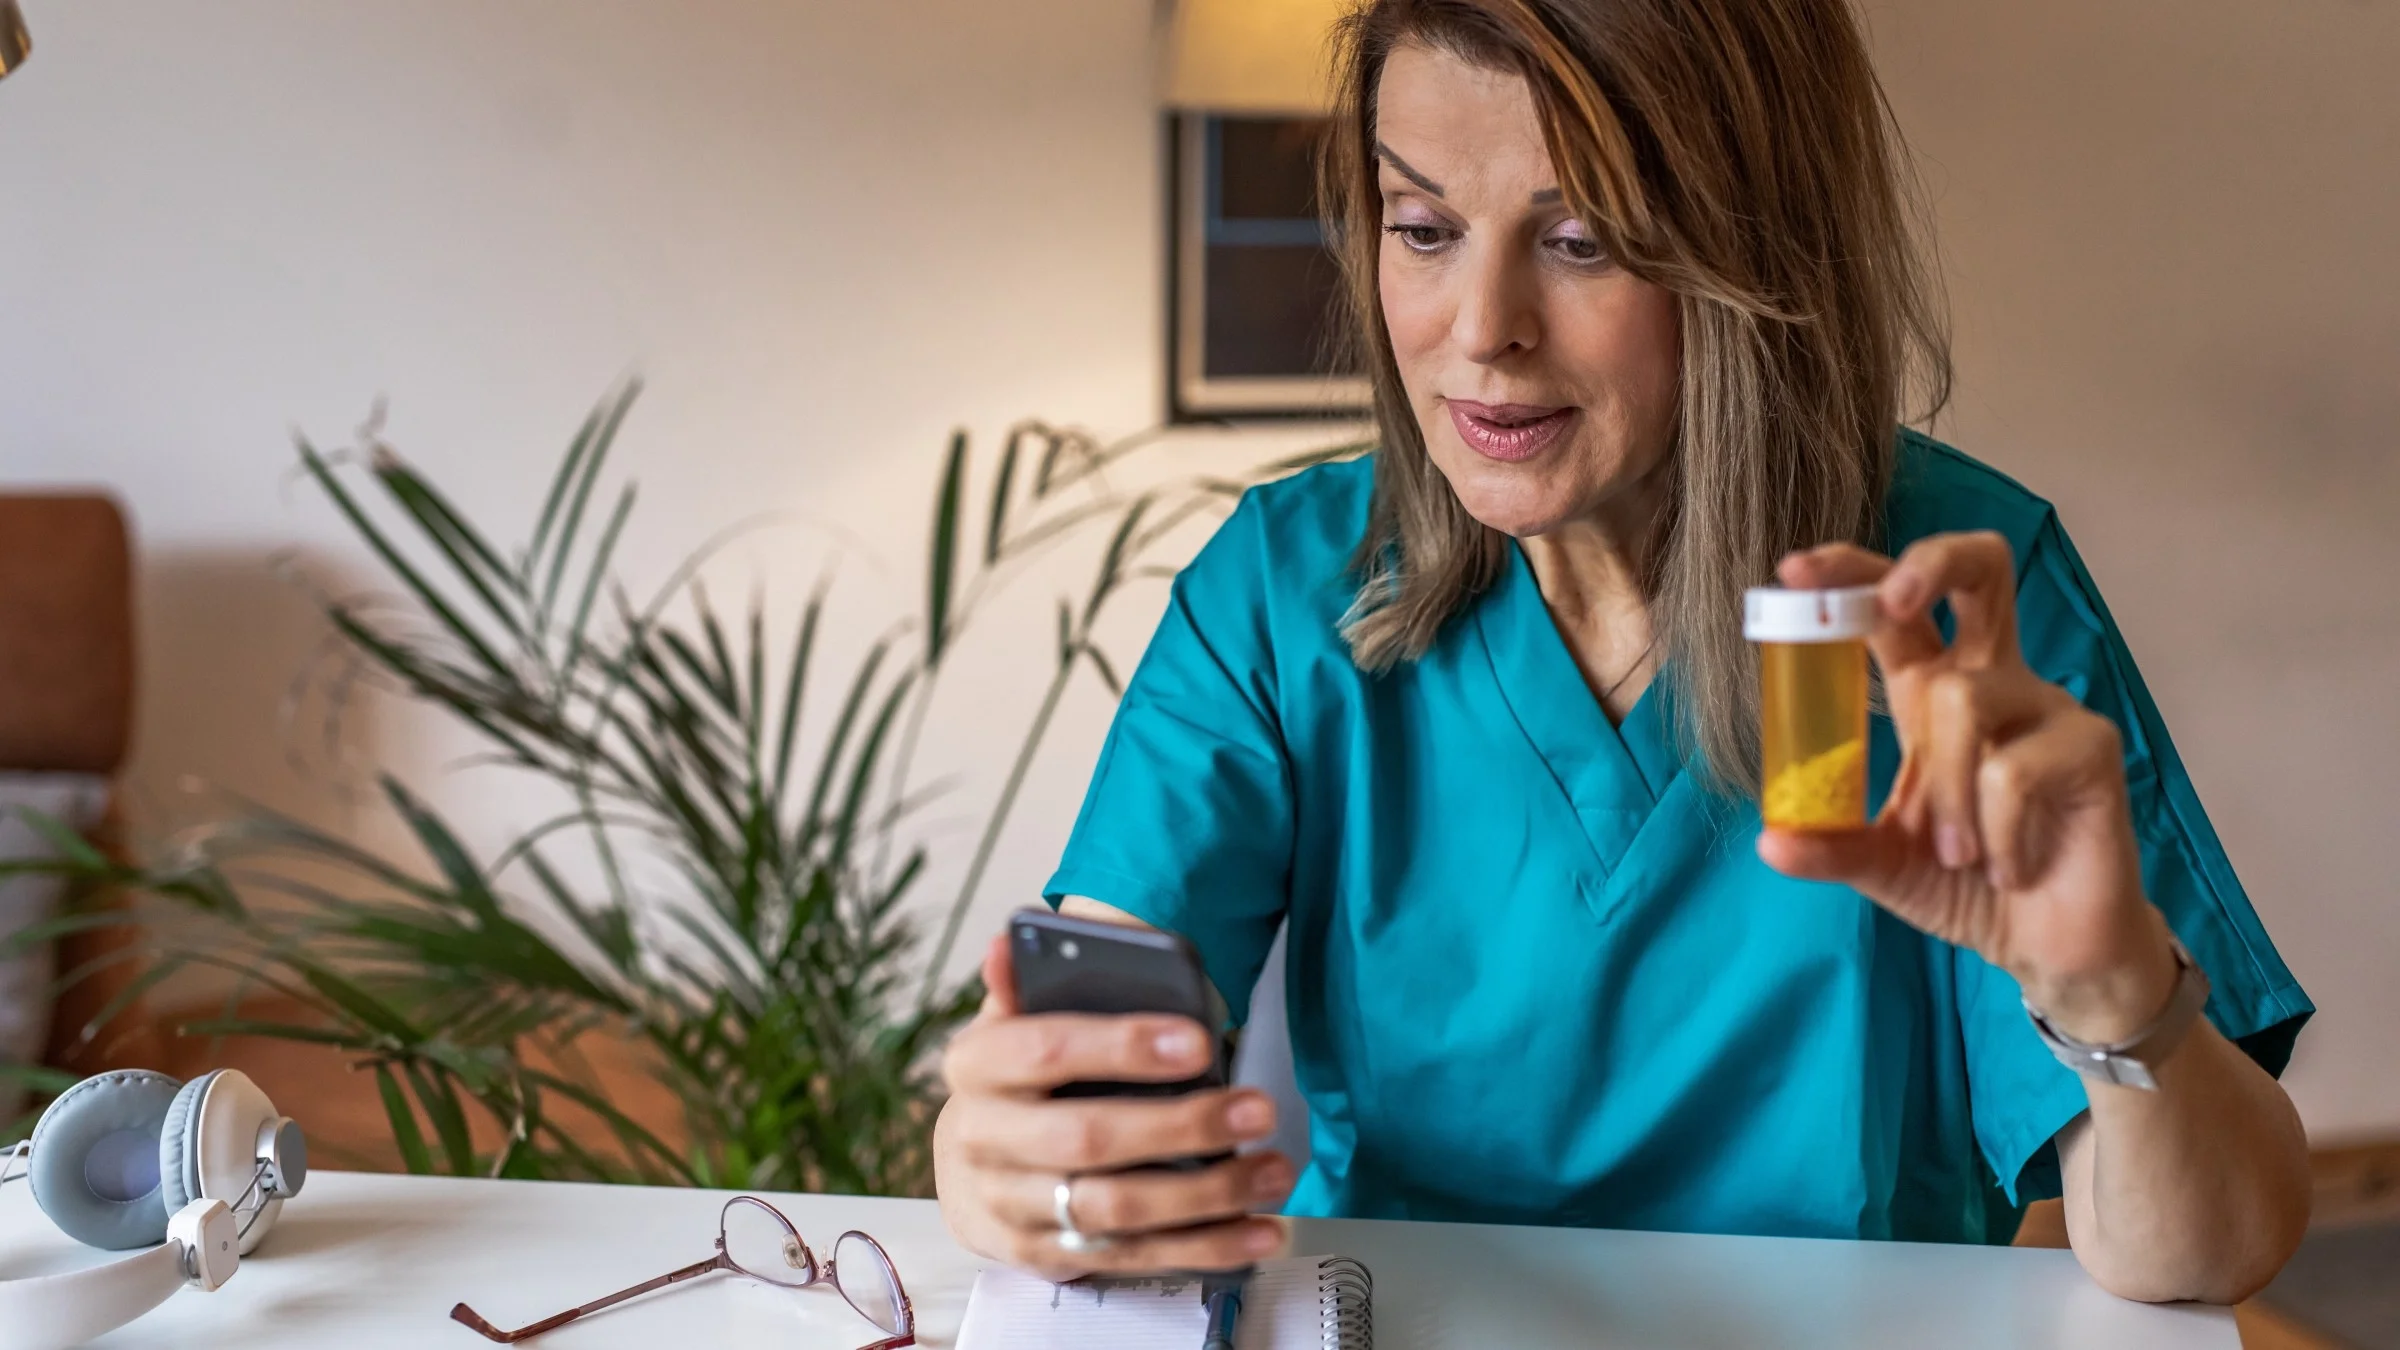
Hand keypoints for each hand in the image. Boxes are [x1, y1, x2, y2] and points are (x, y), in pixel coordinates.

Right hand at [932, 933, 1294, 1279]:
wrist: (966, 1166)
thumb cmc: (1015, 1080)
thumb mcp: (1014, 1021)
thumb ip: (1027, 982)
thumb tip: (1014, 935)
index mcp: (978, 1066)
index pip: (1047, 1049)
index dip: (1123, 1045)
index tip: (1199, 1040)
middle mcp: (984, 1141)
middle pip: (1087, 1138)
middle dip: (1182, 1127)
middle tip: (1258, 1110)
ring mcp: (1011, 1207)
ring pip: (1115, 1209)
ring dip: (1206, 1196)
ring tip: (1273, 1172)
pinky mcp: (1044, 1257)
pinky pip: (1131, 1257)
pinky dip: (1201, 1249)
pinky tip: (1257, 1232)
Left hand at [1756, 532, 2178, 1043]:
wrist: (2048, 945)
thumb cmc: (1967, 885)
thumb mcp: (1883, 865)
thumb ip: (1833, 846)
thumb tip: (1771, 841)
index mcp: (1934, 691)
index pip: (1895, 608)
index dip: (1851, 575)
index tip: (1792, 572)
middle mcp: (1994, 681)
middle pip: (1983, 570)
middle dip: (1931, 564)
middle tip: (1889, 598)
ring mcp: (2047, 707)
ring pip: (1965, 700)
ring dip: (1947, 791)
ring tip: (1960, 857)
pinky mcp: (2091, 747)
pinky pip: (2014, 772)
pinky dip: (1997, 834)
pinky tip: (2012, 870)